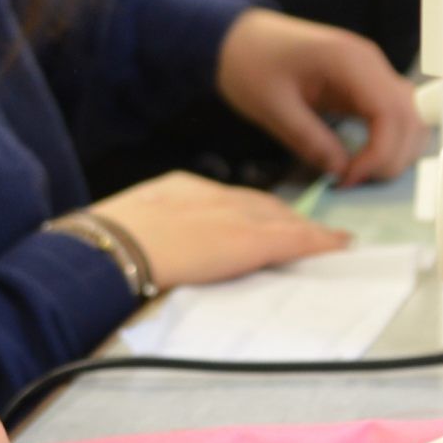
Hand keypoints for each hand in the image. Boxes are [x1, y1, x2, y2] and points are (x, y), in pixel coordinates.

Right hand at [87, 168, 343, 291]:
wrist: (110, 248)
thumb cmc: (103, 245)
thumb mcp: (125, 228)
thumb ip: (146, 234)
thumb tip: (141, 253)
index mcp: (179, 188)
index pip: (227, 197)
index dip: (250, 209)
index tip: (263, 218)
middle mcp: (211, 195)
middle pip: (260, 203)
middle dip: (284, 216)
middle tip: (308, 228)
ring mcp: (231, 216)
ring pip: (281, 218)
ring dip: (305, 229)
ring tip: (329, 239)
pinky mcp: (248, 240)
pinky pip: (294, 239)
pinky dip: (319, 241)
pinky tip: (338, 246)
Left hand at [213, 7, 424, 182]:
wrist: (239, 38)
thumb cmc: (250, 63)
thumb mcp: (272, 106)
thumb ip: (309, 139)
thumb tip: (340, 172)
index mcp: (350, 60)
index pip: (391, 111)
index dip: (380, 153)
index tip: (349, 177)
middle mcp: (371, 63)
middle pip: (410, 117)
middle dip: (390, 158)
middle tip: (352, 181)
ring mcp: (372, 73)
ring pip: (409, 119)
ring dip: (393, 152)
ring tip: (356, 174)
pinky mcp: (365, 86)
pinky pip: (391, 117)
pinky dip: (385, 143)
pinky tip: (360, 161)